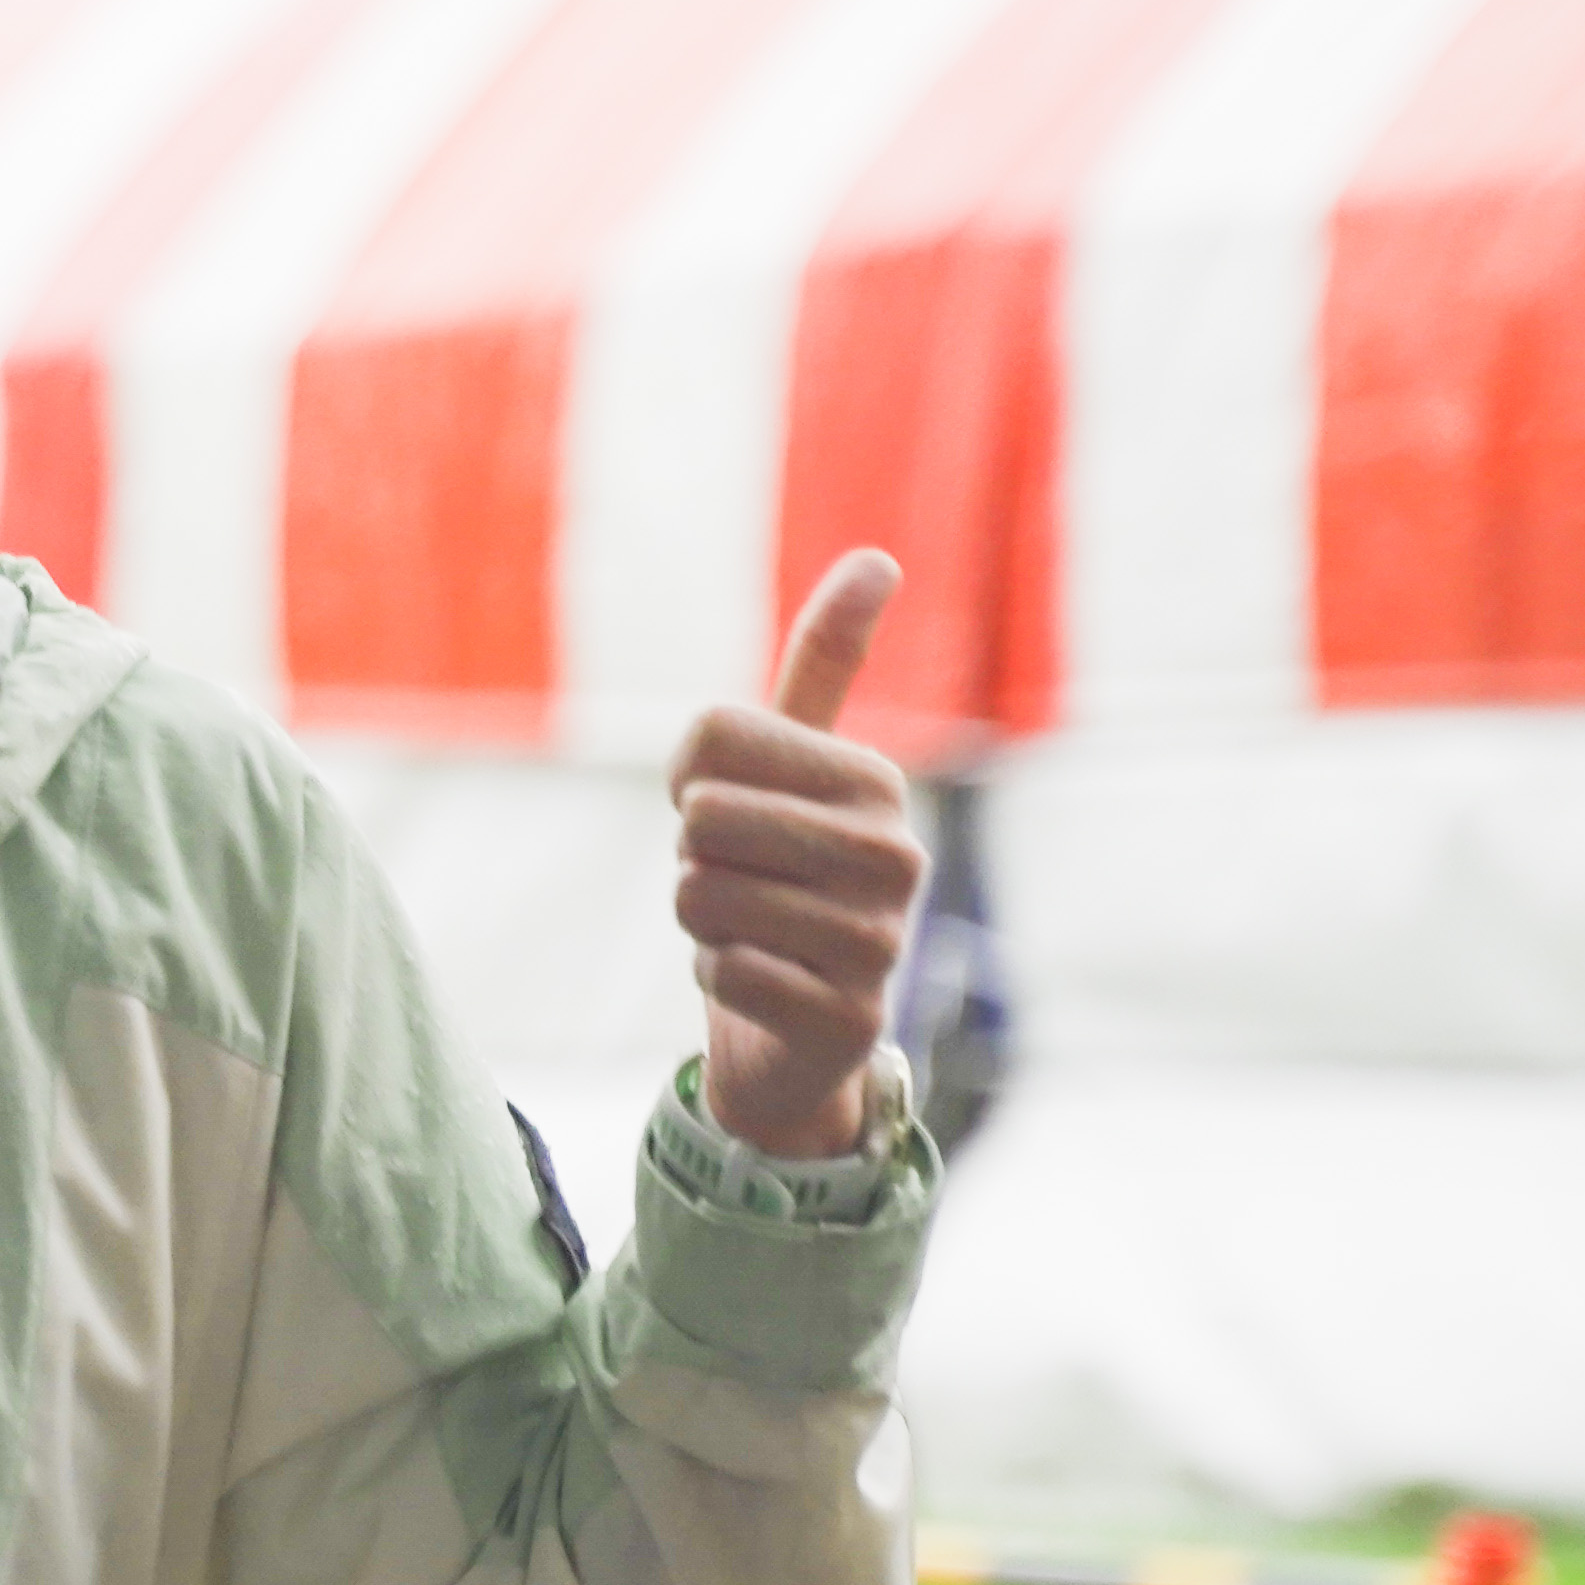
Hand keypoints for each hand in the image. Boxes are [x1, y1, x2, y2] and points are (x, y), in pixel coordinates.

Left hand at [667, 550, 922, 1160]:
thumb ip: (825, 663)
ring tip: (758, 935)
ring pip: (700, 896)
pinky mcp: (851, 1020)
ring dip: (703, 924)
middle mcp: (896, 853)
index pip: (708, 739)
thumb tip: (877, 558)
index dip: (689, 784)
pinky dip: (719, 981)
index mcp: (874, 779)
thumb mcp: (794, 764)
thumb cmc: (782, 876)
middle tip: (744, 886)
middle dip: (694, 860)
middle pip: (701, 818)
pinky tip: (768, 988)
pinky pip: (720, 973)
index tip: (737, 817)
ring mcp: (883, 941)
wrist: (799, 1026)